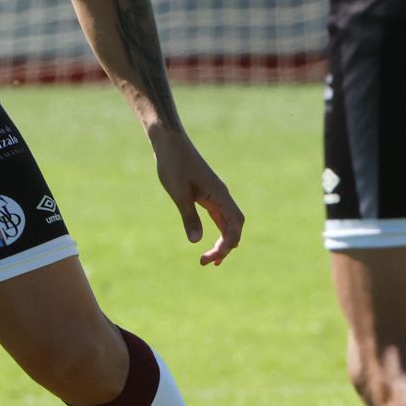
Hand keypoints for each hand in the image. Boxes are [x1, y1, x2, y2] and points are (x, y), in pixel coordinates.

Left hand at [151, 129, 243, 264]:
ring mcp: (216, 195)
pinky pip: (219, 216)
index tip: (210, 258)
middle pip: (235, 227)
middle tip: (207, 263)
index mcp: (219, 195)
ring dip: (223, 241)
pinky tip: (209, 241)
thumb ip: (189, 217)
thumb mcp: (179, 194)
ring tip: (211, 260)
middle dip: (226, 247)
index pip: (234, 225)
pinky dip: (218, 231)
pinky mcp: (208, 194)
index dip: (226, 245)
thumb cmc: (174, 164)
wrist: (170, 142)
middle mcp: (222, 195)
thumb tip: (196, 241)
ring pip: (228, 223)